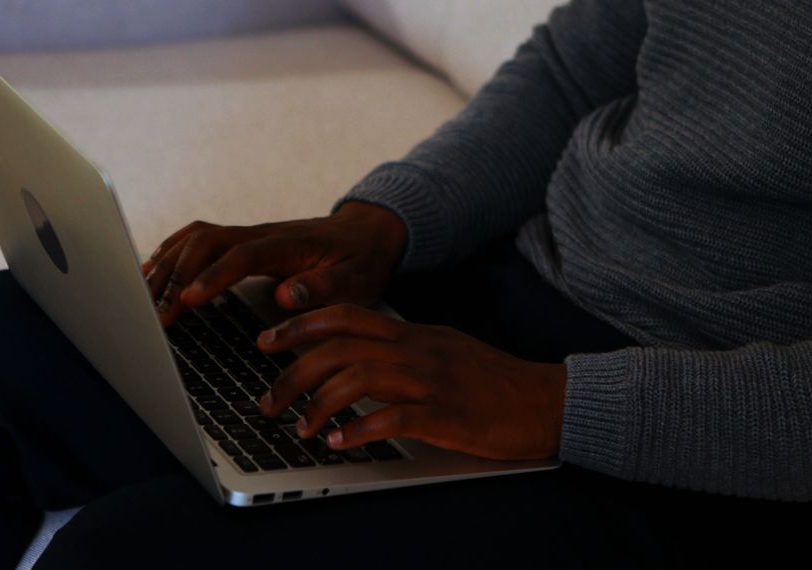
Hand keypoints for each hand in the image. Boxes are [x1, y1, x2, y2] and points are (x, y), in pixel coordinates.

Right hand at [141, 202, 406, 326]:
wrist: (368, 233)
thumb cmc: (362, 261)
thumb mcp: (356, 280)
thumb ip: (324, 287)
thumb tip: (286, 294)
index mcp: (288, 245)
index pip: (241, 256)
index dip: (212, 276)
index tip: (188, 301)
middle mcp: (262, 234)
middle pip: (207, 241)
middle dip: (177, 273)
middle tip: (157, 311)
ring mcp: (249, 234)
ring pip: (196, 237)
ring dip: (167, 263)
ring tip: (143, 295)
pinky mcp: (242, 240)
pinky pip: (198, 240)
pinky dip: (171, 254)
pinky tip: (153, 274)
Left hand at [257, 304, 567, 460]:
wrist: (545, 400)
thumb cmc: (493, 381)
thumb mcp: (444, 349)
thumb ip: (403, 349)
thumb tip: (360, 357)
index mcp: (412, 334)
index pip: (345, 316)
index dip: (300, 326)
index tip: (267, 341)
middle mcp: (415, 350)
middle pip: (339, 347)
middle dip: (293, 372)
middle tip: (268, 400)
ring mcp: (430, 380)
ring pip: (357, 377)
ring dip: (318, 404)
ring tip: (300, 428)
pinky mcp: (444, 414)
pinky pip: (391, 418)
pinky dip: (358, 430)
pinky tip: (339, 443)